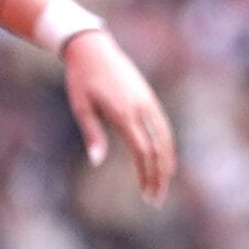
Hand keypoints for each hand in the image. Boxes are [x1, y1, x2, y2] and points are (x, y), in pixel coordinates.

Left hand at [60, 29, 176, 202]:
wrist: (92, 48)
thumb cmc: (81, 79)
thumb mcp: (81, 107)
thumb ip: (92, 135)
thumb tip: (97, 162)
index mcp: (124, 113)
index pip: (143, 151)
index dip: (148, 175)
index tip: (147, 195)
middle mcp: (142, 108)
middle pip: (159, 148)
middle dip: (160, 176)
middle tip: (156, 200)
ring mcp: (148, 102)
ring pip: (166, 137)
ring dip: (167, 163)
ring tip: (164, 184)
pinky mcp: (148, 98)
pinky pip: (163, 126)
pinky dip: (167, 146)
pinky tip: (164, 158)